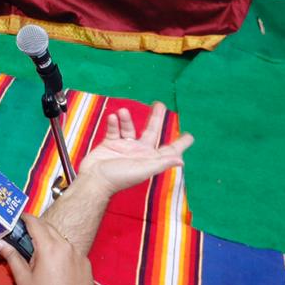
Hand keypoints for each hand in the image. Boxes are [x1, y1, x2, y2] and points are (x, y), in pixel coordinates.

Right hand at [0, 215, 93, 284]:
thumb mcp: (24, 279)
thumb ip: (11, 257)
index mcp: (49, 247)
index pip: (35, 222)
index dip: (24, 218)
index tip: (17, 219)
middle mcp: (66, 246)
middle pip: (48, 227)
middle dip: (35, 227)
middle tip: (23, 235)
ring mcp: (79, 254)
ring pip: (60, 238)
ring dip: (49, 238)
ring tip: (39, 252)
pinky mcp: (86, 263)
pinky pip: (71, 249)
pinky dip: (61, 250)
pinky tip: (56, 265)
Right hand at [77, 102, 192, 195]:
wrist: (94, 179)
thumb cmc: (119, 178)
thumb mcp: (142, 170)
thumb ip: (160, 163)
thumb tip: (181, 160)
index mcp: (150, 159)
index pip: (169, 150)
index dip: (180, 144)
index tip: (190, 136)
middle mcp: (139, 151)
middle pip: (151, 132)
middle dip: (156, 118)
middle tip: (159, 104)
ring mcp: (124, 147)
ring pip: (129, 128)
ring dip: (126, 119)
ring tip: (122, 111)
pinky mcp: (110, 144)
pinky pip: (114, 130)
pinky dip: (113, 123)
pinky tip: (112, 117)